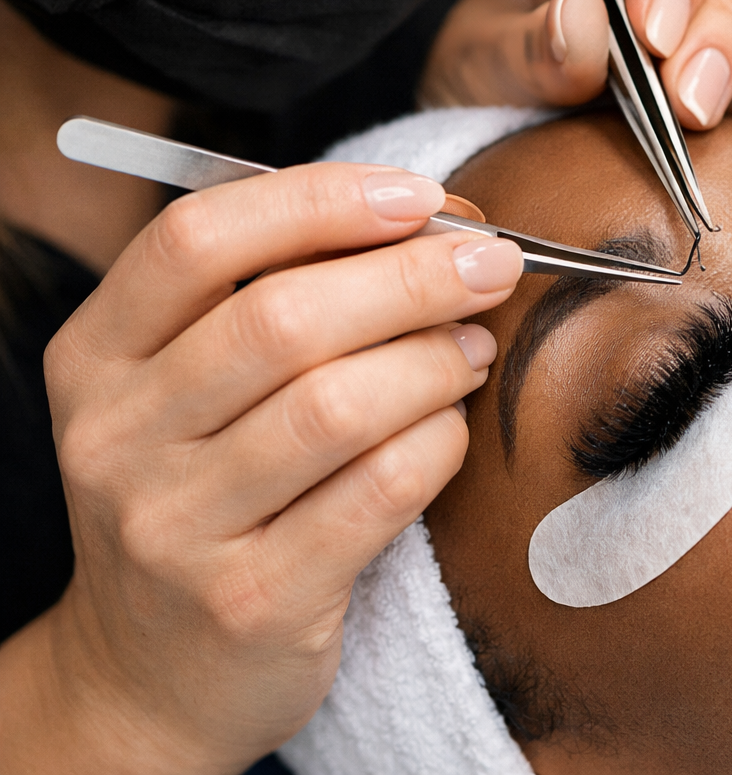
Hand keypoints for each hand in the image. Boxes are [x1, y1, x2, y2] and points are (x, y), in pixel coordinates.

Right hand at [0, 165, 520, 772]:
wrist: (152, 679)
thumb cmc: (205, 500)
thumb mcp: (192, 396)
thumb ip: (276, 300)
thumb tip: (431, 222)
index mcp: (95, 358)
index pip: (196, 240)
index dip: (318, 200)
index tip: (417, 196)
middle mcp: (117, 439)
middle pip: (281, 318)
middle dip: (413, 277)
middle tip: (492, 266)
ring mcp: (176, 528)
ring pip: (337, 405)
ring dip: (434, 361)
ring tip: (475, 349)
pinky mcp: (252, 600)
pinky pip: (378, 490)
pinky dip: (437, 442)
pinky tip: (451, 428)